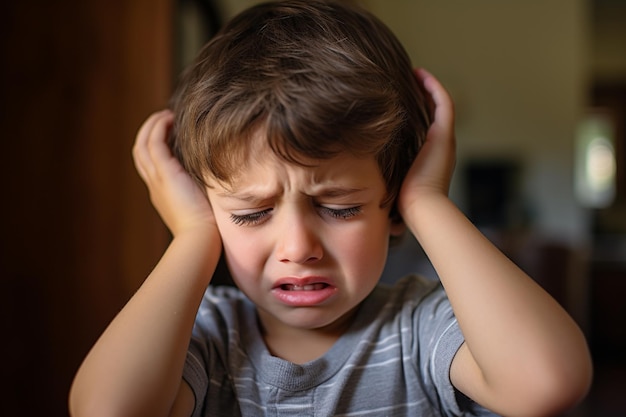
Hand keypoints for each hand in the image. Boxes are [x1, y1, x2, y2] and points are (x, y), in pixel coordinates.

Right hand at [133, 110, 216, 236]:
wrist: (200, 239)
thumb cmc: (208, 229)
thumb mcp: (205, 207)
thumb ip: (206, 192)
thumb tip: (224, 181)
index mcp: (163, 195)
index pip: (151, 166)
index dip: (156, 148)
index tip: (170, 134)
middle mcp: (155, 186)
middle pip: (140, 153)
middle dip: (149, 133)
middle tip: (164, 119)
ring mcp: (157, 179)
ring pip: (143, 145)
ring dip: (152, 126)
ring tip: (166, 114)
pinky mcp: (164, 173)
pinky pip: (154, 143)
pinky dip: (159, 128)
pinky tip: (171, 118)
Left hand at [397, 69, 455, 218]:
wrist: (420, 207)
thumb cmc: (403, 201)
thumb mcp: (391, 180)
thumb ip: (382, 172)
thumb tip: (359, 176)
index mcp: (429, 155)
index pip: (424, 126)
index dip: (415, 110)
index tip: (398, 97)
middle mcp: (440, 145)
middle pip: (433, 111)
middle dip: (421, 95)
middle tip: (405, 79)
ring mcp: (444, 138)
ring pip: (440, 103)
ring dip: (427, 86)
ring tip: (412, 72)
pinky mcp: (444, 134)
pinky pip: (443, 102)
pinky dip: (433, 86)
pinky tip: (419, 74)